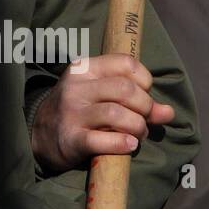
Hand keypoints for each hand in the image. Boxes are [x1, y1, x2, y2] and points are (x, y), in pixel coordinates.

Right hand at [30, 54, 174, 174]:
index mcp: (84, 68)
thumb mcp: (101, 96)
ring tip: (137, 134)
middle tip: (144, 120)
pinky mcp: (71, 139)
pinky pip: (103, 140)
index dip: (145, 81)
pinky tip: (128, 145)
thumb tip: (168, 112)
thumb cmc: (78, 110)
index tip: (143, 95)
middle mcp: (76, 87)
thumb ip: (136, 100)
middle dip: (145, 107)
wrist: (40, 134)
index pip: (126, 63)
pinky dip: (123, 144)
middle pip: (126, 89)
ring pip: (118, 114)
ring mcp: (72, 113)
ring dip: (137, 127)